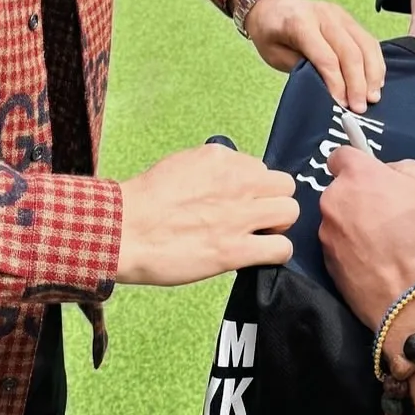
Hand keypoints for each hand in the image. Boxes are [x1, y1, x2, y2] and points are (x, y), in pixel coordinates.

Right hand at [117, 144, 298, 286]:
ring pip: (290, 213)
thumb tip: (229, 174)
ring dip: (278, 226)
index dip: (254, 187)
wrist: (123, 231)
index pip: (262, 169)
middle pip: (285, 187)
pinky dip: (275, 253)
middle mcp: (237, 182)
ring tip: (258, 236)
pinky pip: (281, 248)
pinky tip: (257, 255)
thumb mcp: (182, 164)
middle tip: (256, 217)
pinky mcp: (235, 250)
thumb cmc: (144, 200)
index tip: (241, 200)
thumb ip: (213, 167)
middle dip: (273, 202)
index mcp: (222, 159)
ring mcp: (239, 217)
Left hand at [242, 0, 385, 113]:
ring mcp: (340, 15)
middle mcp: (325, 15)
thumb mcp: (274, 55)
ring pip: (366, 45)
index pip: (326, 57)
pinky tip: (375, 82)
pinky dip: (375, 63)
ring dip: (372, 75)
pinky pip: (369, 41)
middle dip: (358, 84)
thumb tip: (327, 90)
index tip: (341, 105)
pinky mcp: (350, 19)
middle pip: (350, 52)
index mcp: (300, 23)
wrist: (271, 6)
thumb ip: (301, 69)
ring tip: (373, 98)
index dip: (337, 84)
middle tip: (360, 108)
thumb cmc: (270, 32)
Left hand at [319, 147, 414, 330]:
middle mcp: (333, 200)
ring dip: (354, 226)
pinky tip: (375, 263)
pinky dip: (352, 251)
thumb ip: (401, 168)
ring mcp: (326, 233)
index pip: (339, 155)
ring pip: (338, 220)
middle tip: (386, 216)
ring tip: (384, 245)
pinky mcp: (326, 263)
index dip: (355, 164)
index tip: (369, 177)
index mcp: (356, 175)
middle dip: (358, 198)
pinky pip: (338, 247)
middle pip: (340, 191)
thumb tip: (386, 173)